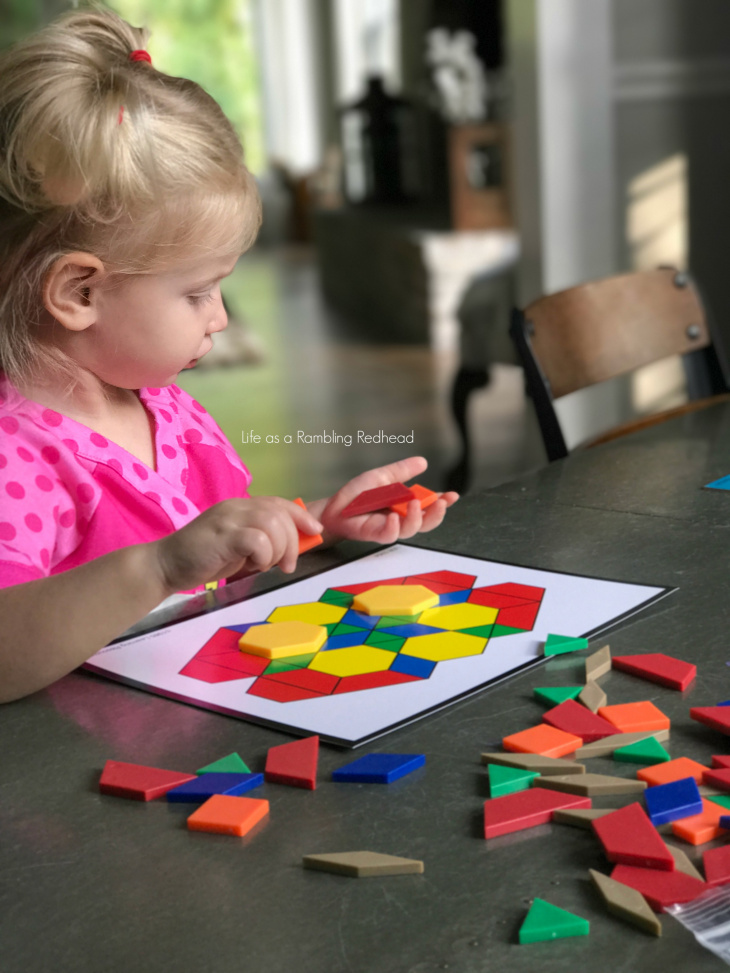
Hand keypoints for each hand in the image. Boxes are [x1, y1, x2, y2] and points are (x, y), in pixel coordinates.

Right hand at [152, 497, 323, 593]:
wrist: (165, 565)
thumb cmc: (203, 558)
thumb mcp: (238, 546)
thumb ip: (261, 540)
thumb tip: (293, 545)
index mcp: (241, 506)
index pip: (279, 503)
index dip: (301, 515)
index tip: (315, 530)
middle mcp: (236, 507)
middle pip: (281, 514)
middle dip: (293, 541)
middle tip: (286, 565)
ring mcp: (228, 519)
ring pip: (273, 524)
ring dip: (278, 550)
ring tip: (264, 566)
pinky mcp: (222, 536)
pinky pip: (258, 539)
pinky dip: (263, 555)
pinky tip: (252, 565)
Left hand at [315, 457, 457, 544]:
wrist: (334, 507)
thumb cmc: (357, 495)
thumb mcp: (383, 477)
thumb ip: (402, 471)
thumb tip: (423, 461)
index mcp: (405, 506)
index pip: (429, 507)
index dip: (443, 503)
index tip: (453, 496)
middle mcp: (401, 519)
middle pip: (426, 523)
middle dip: (436, 514)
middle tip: (440, 503)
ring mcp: (389, 528)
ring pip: (410, 530)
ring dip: (416, 518)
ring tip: (414, 503)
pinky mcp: (375, 534)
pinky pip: (388, 535)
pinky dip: (393, 528)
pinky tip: (393, 517)